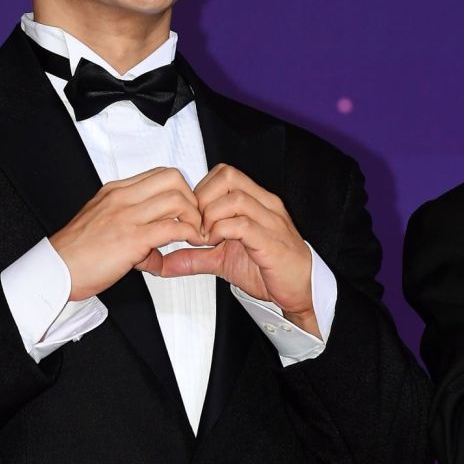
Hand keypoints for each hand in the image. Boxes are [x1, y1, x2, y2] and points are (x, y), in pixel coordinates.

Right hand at [49, 167, 206, 300]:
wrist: (56, 270)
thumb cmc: (75, 253)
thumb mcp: (100, 226)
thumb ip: (129, 229)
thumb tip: (153, 250)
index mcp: (114, 191)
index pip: (158, 174)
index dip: (179, 189)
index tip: (184, 208)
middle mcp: (121, 199)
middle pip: (172, 178)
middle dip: (191, 197)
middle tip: (193, 219)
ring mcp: (126, 217)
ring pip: (176, 199)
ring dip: (193, 217)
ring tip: (193, 233)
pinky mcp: (131, 239)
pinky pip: (172, 227)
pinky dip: (188, 234)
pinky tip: (189, 243)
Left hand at [155, 163, 319, 336]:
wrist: (300, 291)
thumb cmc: (268, 270)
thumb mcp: (223, 261)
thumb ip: (194, 258)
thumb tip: (164, 263)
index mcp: (255, 202)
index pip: (223, 173)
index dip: (201, 190)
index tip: (192, 215)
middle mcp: (264, 205)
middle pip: (227, 176)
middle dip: (202, 198)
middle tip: (196, 224)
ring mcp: (270, 221)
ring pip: (234, 198)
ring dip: (211, 216)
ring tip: (206, 237)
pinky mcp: (272, 242)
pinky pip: (244, 225)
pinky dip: (222, 231)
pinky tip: (217, 244)